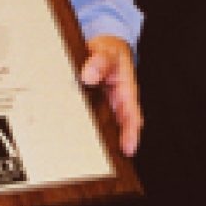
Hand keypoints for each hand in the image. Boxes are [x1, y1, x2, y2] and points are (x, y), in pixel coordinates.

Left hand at [81, 35, 141, 156]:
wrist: (103, 46)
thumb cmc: (110, 50)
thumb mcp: (107, 51)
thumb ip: (99, 61)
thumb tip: (89, 75)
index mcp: (127, 91)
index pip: (132, 116)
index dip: (131, 133)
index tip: (129, 148)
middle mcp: (118, 102)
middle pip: (118, 128)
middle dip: (113, 144)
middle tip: (105, 159)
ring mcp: (106, 105)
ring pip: (104, 126)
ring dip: (98, 138)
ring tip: (87, 152)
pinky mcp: (93, 104)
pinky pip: (90, 118)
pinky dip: (84, 126)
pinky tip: (73, 133)